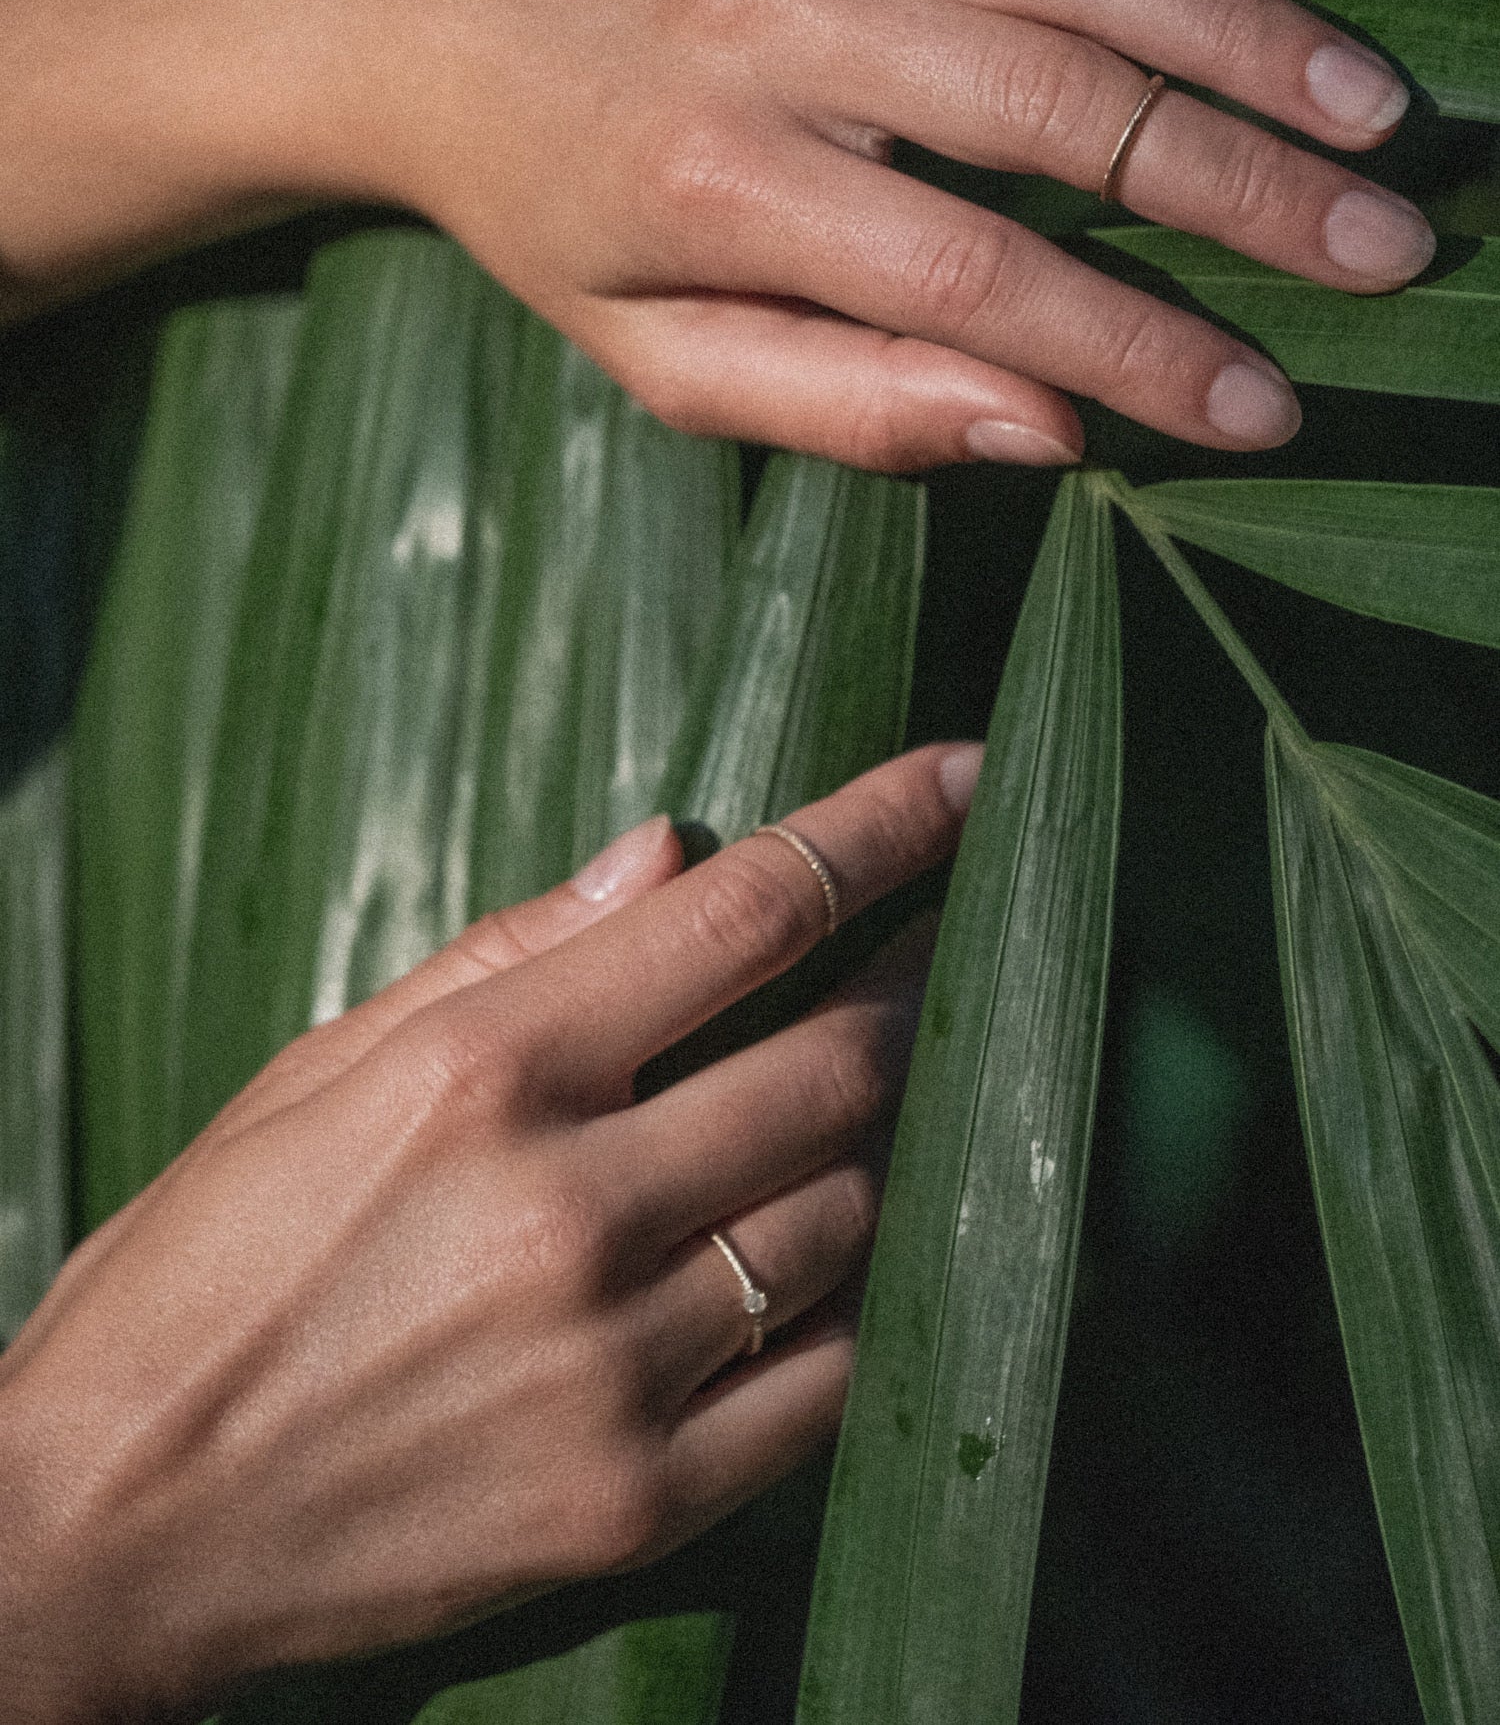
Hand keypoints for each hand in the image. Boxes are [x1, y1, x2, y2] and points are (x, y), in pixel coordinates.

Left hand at [0, 0, 1428, 464]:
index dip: (1138, 352)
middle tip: (1384, 252)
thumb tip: (1047, 430)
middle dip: (1244, 190)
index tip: (1263, 410)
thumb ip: (843, 402)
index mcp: (720, 185)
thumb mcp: (651, 357)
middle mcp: (775, 20)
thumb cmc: (545, 208)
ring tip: (1367, 113)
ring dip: (1244, 30)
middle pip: (1061, 103)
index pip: (980, 279)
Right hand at [0, 744, 978, 1723]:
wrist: (107, 1524)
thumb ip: (508, 950)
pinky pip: (826, 1386)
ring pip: (854, 1216)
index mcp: (489, 1069)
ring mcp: (614, 1366)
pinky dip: (868, 1308)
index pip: (749, 910)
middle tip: (962, 945)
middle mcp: (570, 1207)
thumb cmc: (203, 1266)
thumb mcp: (320, 1065)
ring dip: (906, 1141)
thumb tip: (667, 852)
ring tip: (910, 1095)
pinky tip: (866, 1258)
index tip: (970, 780)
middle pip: (840, 1060)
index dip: (884, 828)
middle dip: (926, 982)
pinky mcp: (633, 1502)